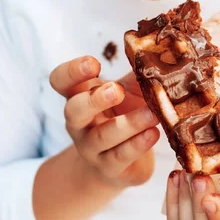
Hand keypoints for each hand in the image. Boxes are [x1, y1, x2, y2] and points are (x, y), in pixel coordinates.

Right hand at [49, 55, 159, 187]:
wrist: (120, 165)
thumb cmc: (123, 115)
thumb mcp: (129, 91)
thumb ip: (138, 73)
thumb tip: (158, 50)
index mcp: (79, 96)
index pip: (61, 81)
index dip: (72, 71)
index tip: (94, 63)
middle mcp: (79, 123)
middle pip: (74, 110)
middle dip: (94, 100)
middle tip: (116, 90)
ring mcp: (92, 149)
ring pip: (103, 136)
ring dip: (129, 124)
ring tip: (153, 113)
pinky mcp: (110, 169)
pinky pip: (120, 157)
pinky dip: (138, 146)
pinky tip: (153, 134)